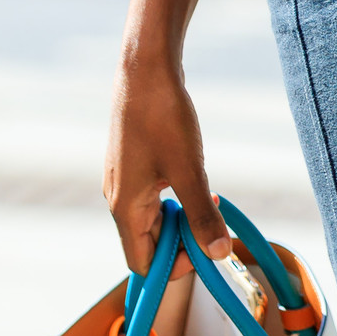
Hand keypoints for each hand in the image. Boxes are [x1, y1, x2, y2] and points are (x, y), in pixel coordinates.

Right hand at [103, 49, 232, 273]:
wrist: (145, 69)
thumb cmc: (162, 117)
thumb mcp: (189, 171)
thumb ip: (202, 216)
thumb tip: (218, 254)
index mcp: (125, 208)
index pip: (142, 264)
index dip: (173, 266)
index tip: (204, 246)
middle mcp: (118, 198)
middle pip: (148, 242)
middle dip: (182, 240)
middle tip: (212, 221)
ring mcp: (123, 179)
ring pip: (152, 218)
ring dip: (181, 217)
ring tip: (207, 196)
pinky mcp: (132, 163)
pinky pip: (151, 196)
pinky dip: (175, 197)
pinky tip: (195, 178)